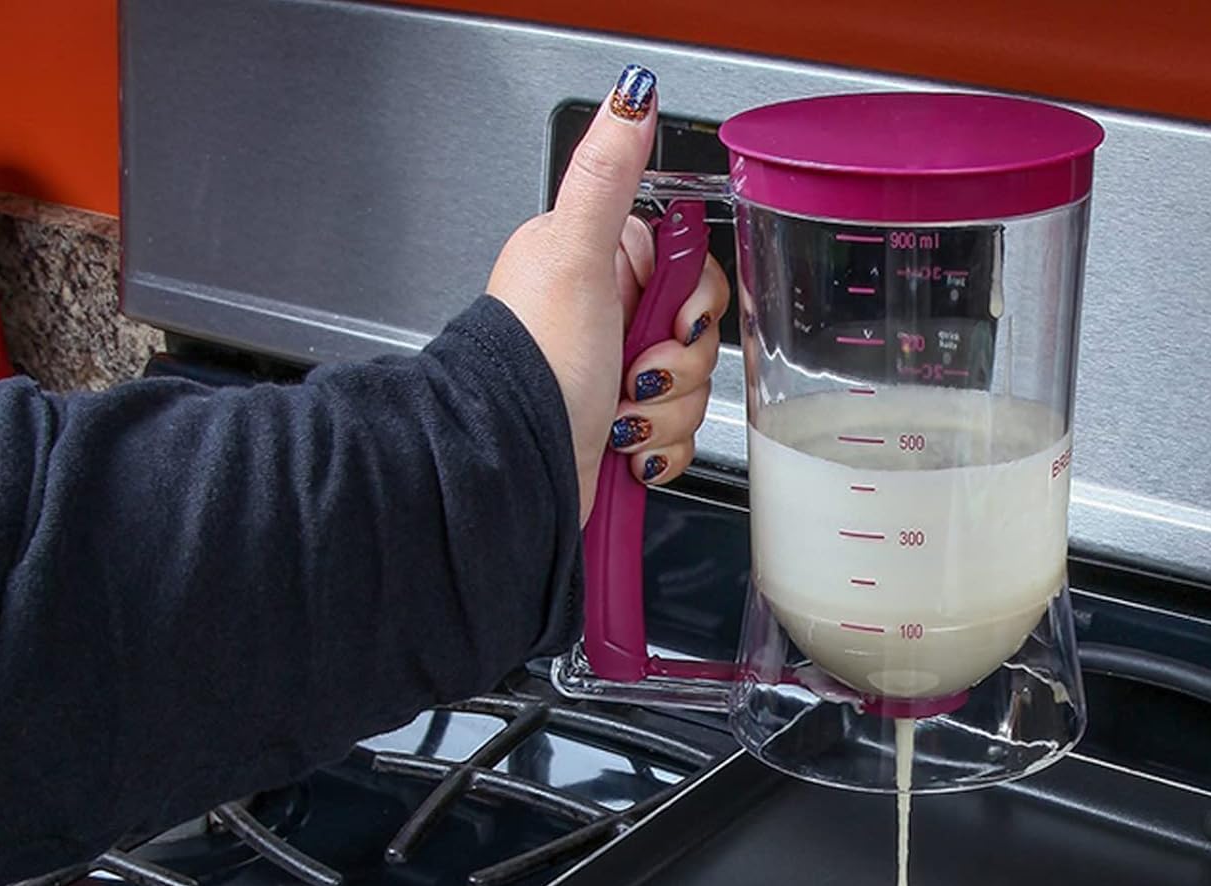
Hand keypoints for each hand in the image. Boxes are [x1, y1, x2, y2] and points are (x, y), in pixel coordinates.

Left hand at [486, 66, 729, 522]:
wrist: (512, 464)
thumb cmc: (531, 366)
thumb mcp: (575, 255)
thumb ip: (607, 175)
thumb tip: (631, 97)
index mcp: (598, 265)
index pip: (688, 269)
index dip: (693, 302)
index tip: (669, 318)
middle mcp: (606, 318)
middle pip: (697, 334)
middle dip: (677, 366)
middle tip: (633, 371)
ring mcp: (615, 376)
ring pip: (692, 389)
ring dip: (664, 413)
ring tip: (617, 416)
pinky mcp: (622, 430)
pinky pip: (677, 437)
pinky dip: (659, 450)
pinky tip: (625, 447)